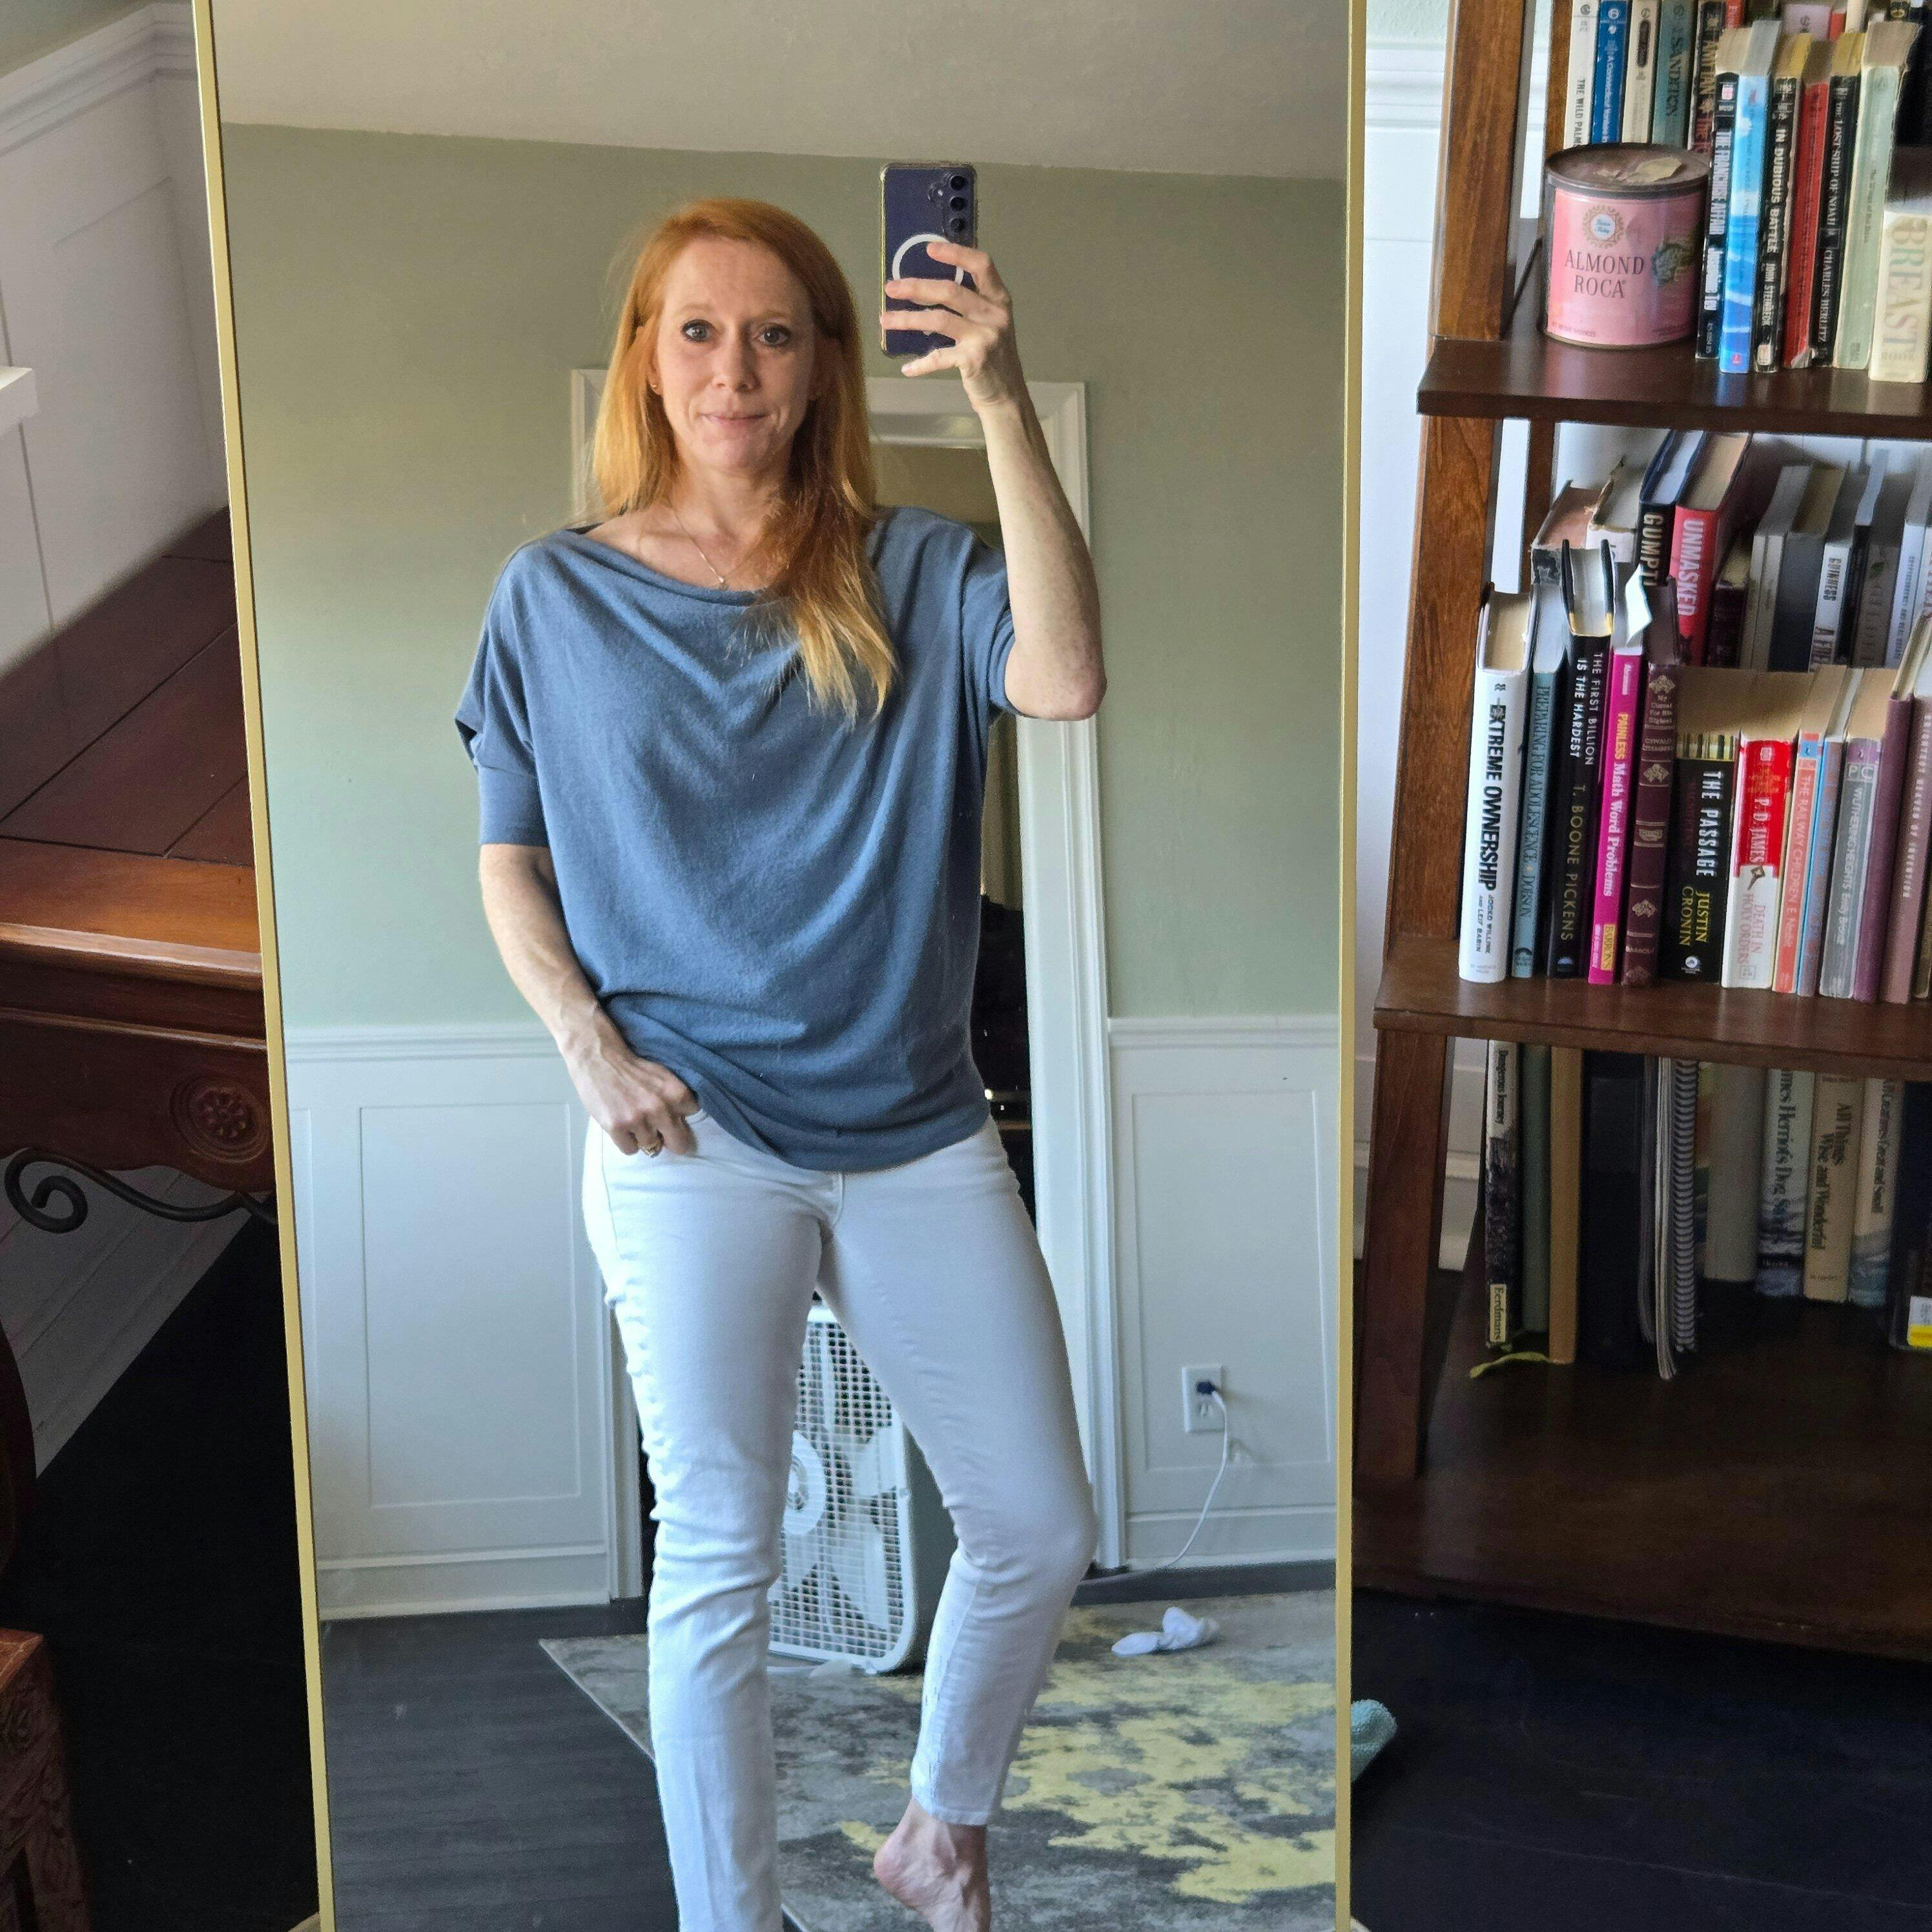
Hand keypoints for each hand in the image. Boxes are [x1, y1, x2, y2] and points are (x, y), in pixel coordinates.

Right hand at [564, 1025, 701, 1156]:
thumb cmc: (631, 1067)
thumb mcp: (663, 1076)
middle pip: (679, 1143)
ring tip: (631, 1120)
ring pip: (650, 1146)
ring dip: (642, 1137)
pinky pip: (629, 1150)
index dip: (679, 1115)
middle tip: (659, 1134)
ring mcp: (638, 1120)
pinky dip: (625, 1142)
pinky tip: (620, 1126)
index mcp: (677, 1093)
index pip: (691, 1117)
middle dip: (670, 1140)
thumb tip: (681, 1122)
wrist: (599, 1058)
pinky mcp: (616, 1127)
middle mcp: (660, 1109)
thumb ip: (675, 1097)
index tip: (670, 1112)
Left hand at [882, 240, 1024, 412]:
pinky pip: (939, 357)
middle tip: (891, 287)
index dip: (956, 253)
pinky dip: (920, 363)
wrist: (1007, 395)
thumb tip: (927, 287)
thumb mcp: (989, 324)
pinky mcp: (974, 361)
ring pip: (939, 319)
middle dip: (916, 287)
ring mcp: (985, 337)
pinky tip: (907, 368)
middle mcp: (995, 315)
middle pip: (951, 291)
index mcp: (999, 300)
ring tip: (884, 320)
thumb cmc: (993, 357)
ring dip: (907, 319)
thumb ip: (970, 304)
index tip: (929, 248)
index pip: (981, 265)